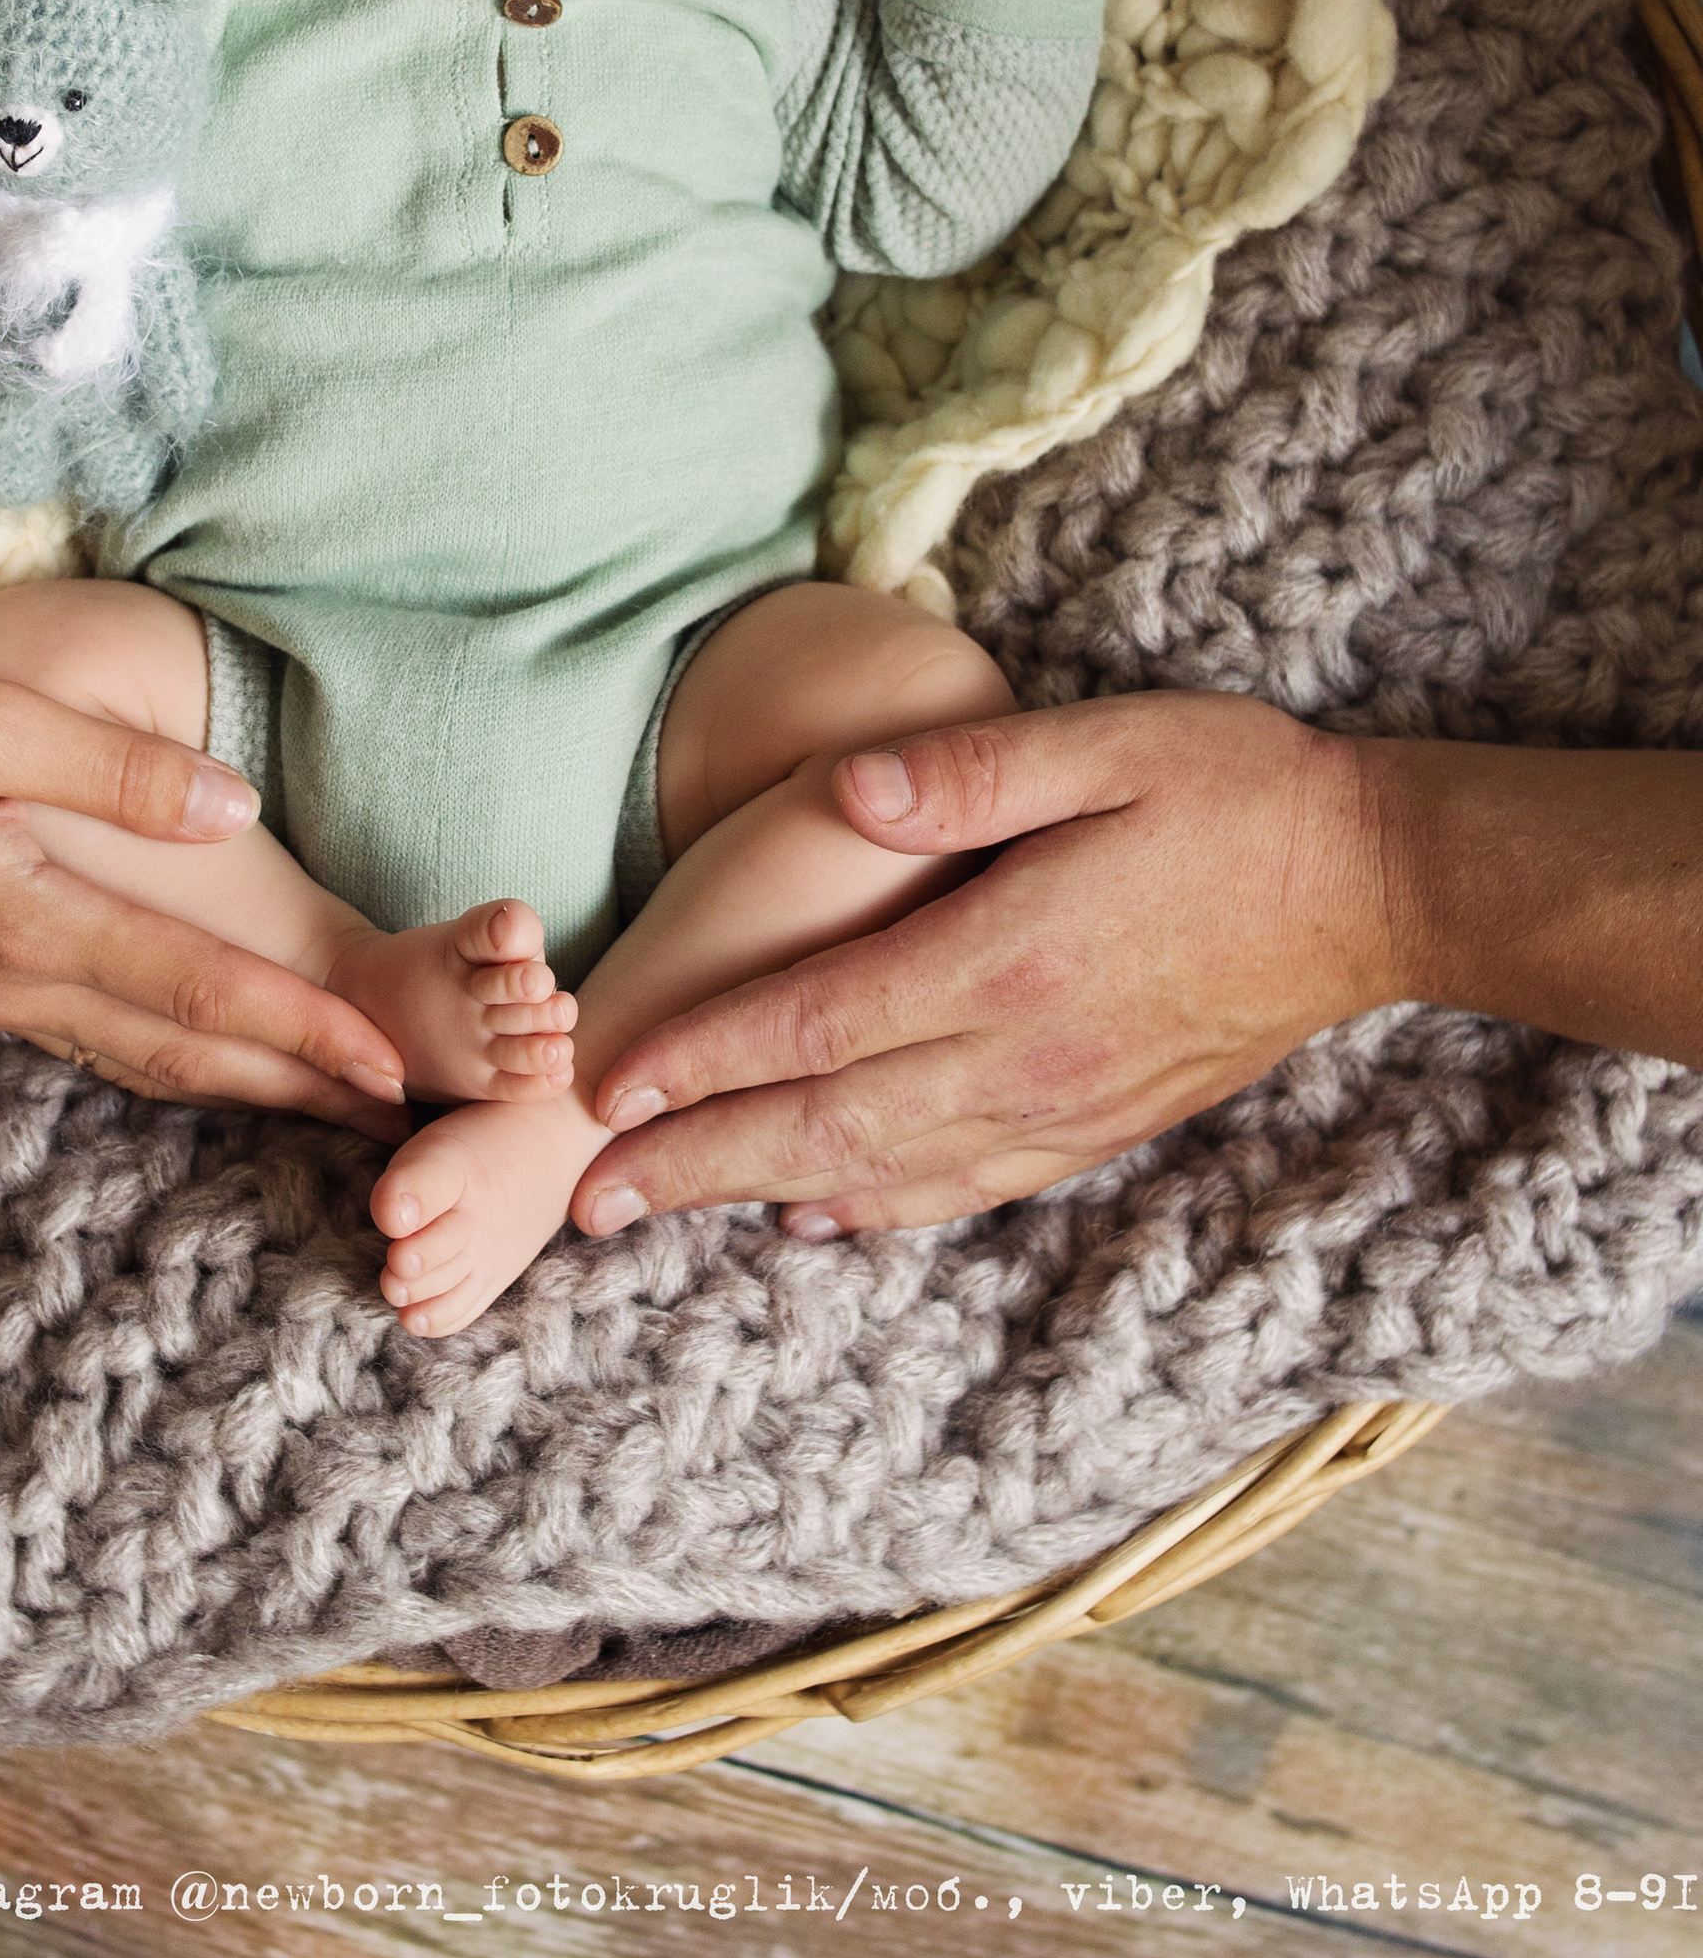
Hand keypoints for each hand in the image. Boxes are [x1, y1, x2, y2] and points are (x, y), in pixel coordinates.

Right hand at [0, 653, 408, 1136]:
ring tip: (339, 1102)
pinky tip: (224, 1066)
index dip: (302, 1026)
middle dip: (301, 1084)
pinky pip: (107, 1045)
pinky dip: (182, 1065)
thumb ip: (118, 769)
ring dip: (250, 1087)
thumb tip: (234, 810)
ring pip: (150, 1062)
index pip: (199, 990)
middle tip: (403, 1111)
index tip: (389, 1058)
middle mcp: (21, 984)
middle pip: (189, 1054)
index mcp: (31, 921)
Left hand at [568, 692, 1392, 1237]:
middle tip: (585, 1198)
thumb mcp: (1104, 741)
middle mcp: (1024, 1051)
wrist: (1372, 886)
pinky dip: (876, 1209)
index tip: (603, 1085)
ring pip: (884, 1173)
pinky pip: (963, 1185)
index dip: (701, 1059)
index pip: (816, 1021)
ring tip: (660, 1215)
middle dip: (695, 1162)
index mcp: (1007, 953)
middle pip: (824, 1125)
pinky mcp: (1098, 1122)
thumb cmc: (1233, 790)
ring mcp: (1063, 1102)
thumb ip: (968, 770)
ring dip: (761, 1197)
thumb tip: (842, 788)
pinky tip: (818, 1216)